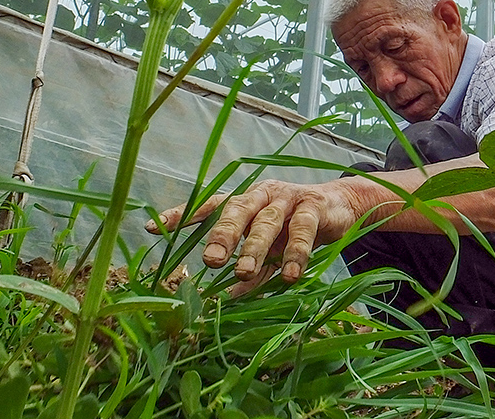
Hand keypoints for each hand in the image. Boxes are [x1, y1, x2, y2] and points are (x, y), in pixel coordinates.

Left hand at [145, 179, 360, 282]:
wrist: (340, 207)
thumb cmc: (294, 229)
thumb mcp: (268, 250)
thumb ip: (250, 270)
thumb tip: (226, 299)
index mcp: (244, 202)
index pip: (209, 206)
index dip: (181, 215)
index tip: (154, 228)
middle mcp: (261, 194)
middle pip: (236, 209)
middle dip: (222, 234)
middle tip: (210, 259)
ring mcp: (287, 197)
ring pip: (267, 220)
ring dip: (254, 246)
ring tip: (243, 271)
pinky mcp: (313, 205)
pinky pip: (302, 229)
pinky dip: (295, 252)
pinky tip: (289, 274)